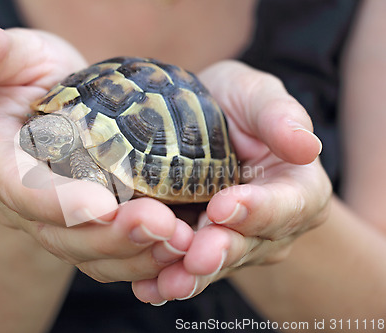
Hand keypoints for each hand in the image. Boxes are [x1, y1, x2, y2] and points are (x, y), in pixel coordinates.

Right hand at [0, 20, 193, 281]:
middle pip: (61, 234)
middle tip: (163, 226)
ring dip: (135, 253)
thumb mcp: (14, 59)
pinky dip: (144, 257)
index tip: (102, 206)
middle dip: (111, 236)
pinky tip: (179, 246)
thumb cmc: (28, 79)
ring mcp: (54, 221)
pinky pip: (111, 255)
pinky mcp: (84, 230)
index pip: (17, 188)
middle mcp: (22, 201)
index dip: (55, 202)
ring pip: (90, 254)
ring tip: (180, 240)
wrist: (47, 112)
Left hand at [133, 61, 331, 303]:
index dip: (258, 210)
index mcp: (297, 189)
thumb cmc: (234, 103)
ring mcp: (235, 240)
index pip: (287, 205)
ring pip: (214, 263)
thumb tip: (306, 146)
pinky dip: (165, 277)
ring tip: (166, 284)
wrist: (200, 119)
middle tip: (196, 258)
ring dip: (190, 276)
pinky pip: (186, 267)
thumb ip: (280, 117)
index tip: (224, 207)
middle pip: (248, 244)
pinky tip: (147, 288)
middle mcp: (271, 225)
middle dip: (219, 252)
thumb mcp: (257, 96)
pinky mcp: (200, 247)